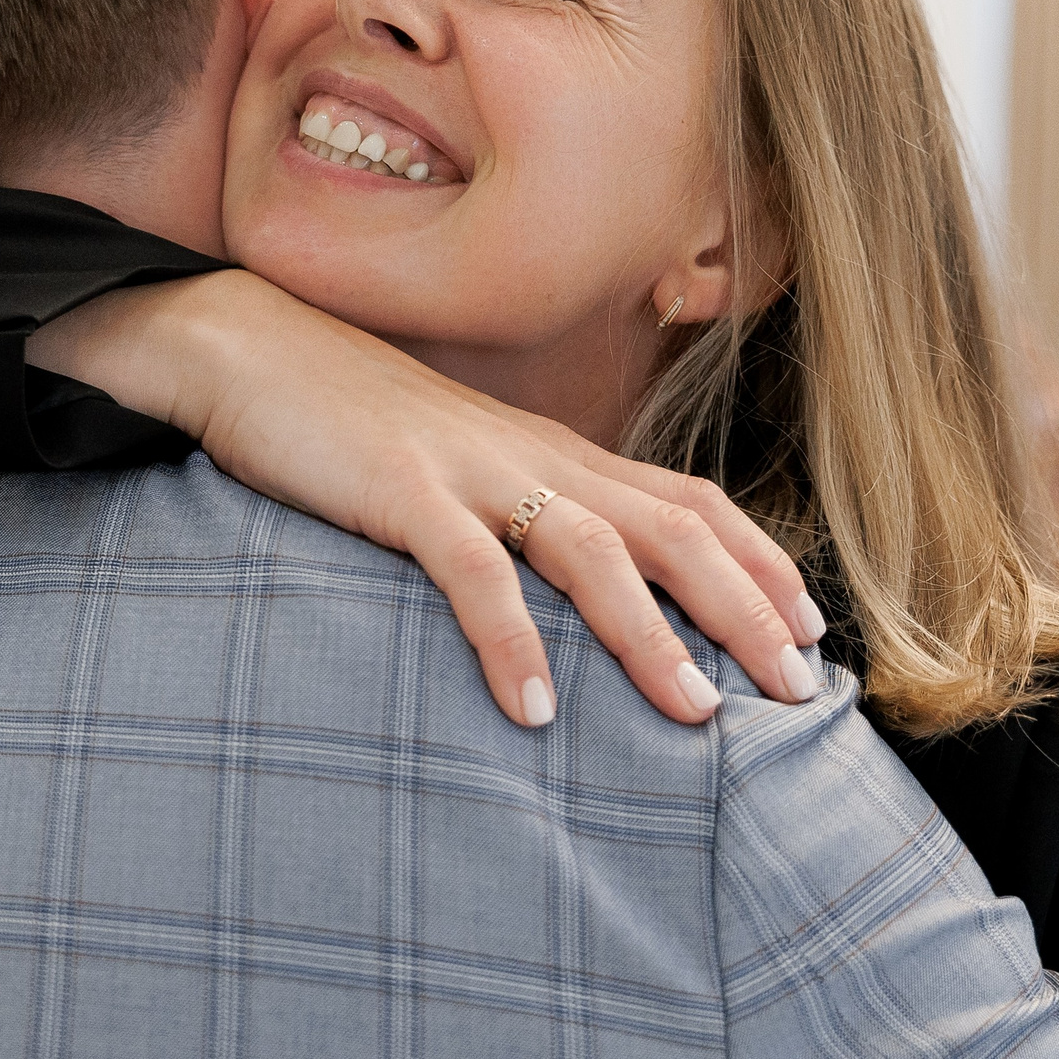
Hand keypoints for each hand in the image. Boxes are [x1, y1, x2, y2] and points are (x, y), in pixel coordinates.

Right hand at [31, 271, 820, 727]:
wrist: (247, 345)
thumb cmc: (351, 422)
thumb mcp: (459, 465)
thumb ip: (520, 516)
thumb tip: (574, 591)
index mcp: (554, 451)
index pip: (689, 503)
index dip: (760, 564)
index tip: (811, 632)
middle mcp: (533, 455)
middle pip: (673, 531)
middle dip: (747, 610)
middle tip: (800, 691)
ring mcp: (470, 470)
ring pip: (593, 551)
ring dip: (652, 636)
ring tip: (698, 714)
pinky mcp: (400, 490)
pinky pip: (472, 571)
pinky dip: (509, 642)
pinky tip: (534, 711)